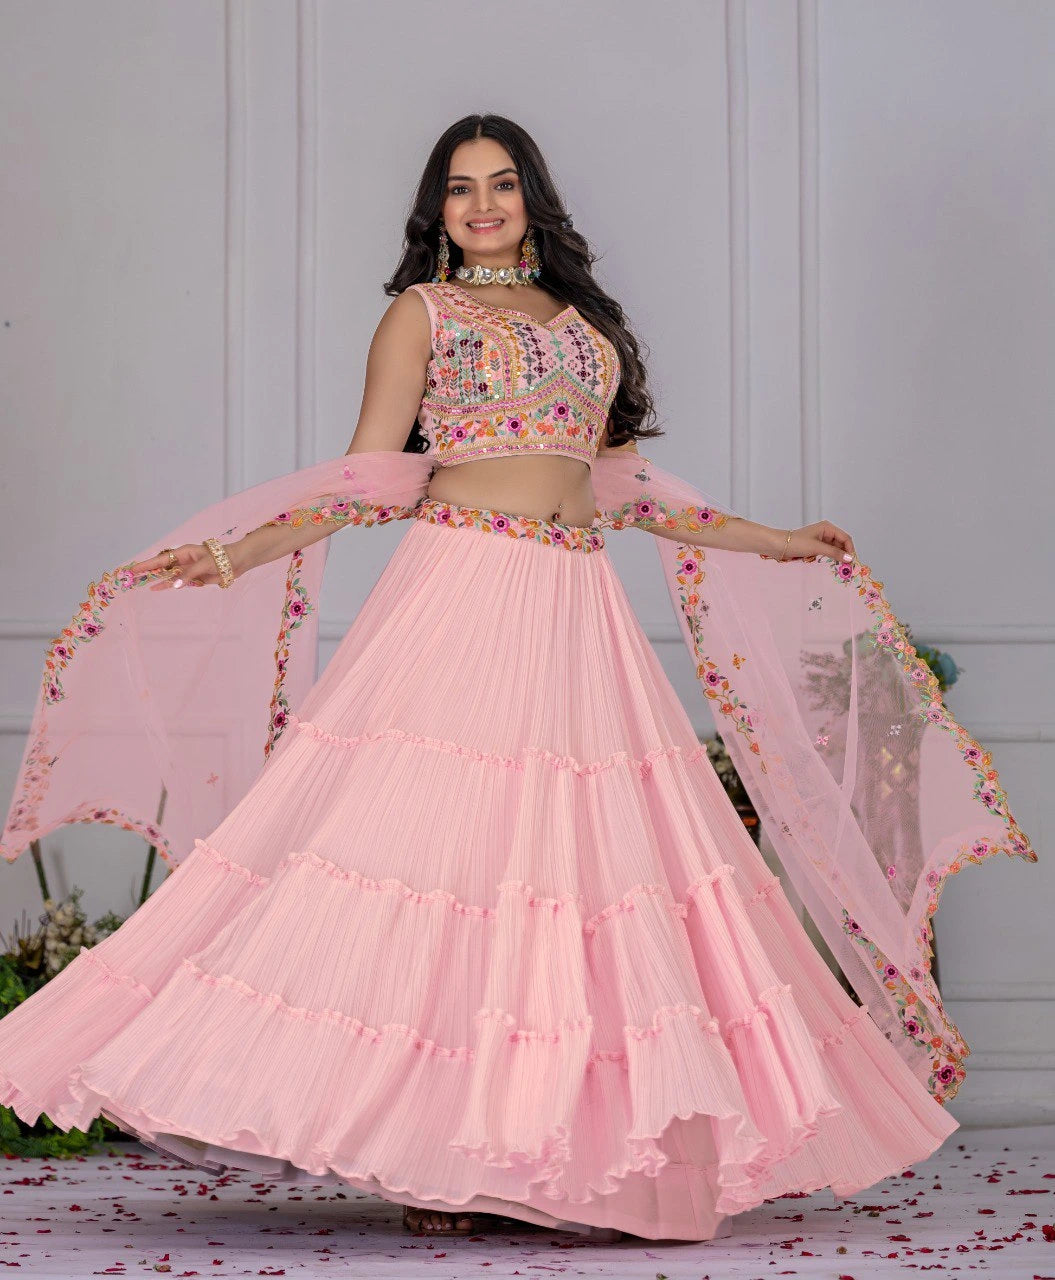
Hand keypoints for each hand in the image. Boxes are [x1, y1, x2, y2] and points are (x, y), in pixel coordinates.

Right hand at [130, 539, 248, 590]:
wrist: (236, 562)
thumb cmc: (220, 558)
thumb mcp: (204, 565)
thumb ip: (188, 574)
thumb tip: (175, 585)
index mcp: (184, 552)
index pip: (161, 559)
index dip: (147, 564)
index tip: (133, 568)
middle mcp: (183, 560)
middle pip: (161, 566)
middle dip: (147, 571)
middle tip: (130, 576)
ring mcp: (187, 570)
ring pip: (167, 575)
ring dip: (155, 579)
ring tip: (138, 583)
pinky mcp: (193, 578)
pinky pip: (177, 582)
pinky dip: (167, 585)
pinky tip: (155, 588)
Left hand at [769, 520, 856, 563]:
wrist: (778, 546)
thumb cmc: (796, 543)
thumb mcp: (817, 547)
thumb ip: (834, 552)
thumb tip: (850, 558)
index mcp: (827, 528)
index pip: (845, 538)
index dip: (850, 549)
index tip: (851, 562)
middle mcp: (825, 533)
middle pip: (841, 544)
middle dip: (844, 555)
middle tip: (846, 568)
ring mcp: (820, 540)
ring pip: (834, 550)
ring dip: (836, 558)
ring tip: (839, 569)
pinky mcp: (814, 548)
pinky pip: (826, 554)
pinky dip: (829, 560)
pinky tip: (830, 567)